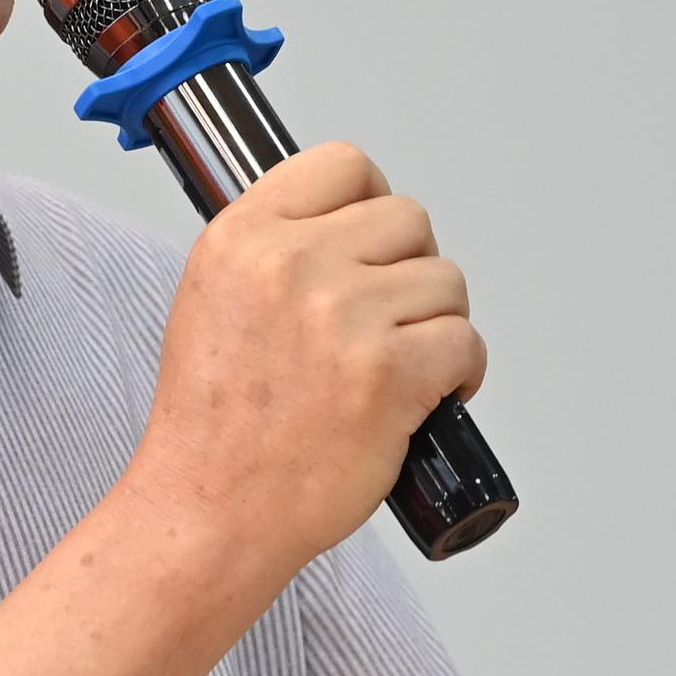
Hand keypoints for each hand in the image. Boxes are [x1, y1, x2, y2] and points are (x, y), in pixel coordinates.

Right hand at [128, 142, 483, 580]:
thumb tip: (348, 228)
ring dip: (437, 325)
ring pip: (446, 282)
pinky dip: (459, 374)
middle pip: (409, 219)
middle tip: (387, 321)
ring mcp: (343, 318)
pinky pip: (465, 342)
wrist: (210, 510)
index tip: (370, 245)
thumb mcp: (210, 299)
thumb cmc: (213, 425)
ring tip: (399, 367)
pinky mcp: (388, 375)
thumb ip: (270, 251)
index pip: (344, 165)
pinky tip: (423, 398)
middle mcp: (291, 265)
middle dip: (410, 270)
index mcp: (242, 237)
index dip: (370, 205)